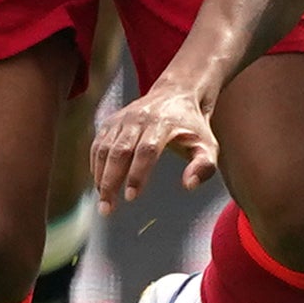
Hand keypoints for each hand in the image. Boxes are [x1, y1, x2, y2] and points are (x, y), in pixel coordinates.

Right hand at [92, 76, 220, 209]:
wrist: (177, 94)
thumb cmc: (193, 126)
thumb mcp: (207, 145)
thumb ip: (204, 166)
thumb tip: (189, 185)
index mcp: (163, 123)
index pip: (146, 151)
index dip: (137, 174)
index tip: (131, 197)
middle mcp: (139, 118)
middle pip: (119, 151)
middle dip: (111, 181)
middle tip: (108, 208)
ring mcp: (122, 118)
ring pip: (105, 149)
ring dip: (100, 177)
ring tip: (104, 200)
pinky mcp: (111, 121)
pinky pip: (98, 145)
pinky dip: (96, 165)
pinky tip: (100, 183)